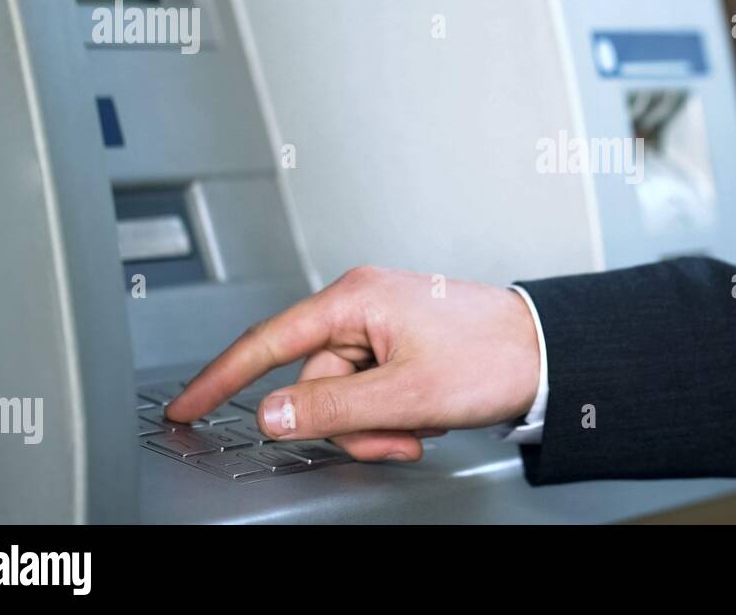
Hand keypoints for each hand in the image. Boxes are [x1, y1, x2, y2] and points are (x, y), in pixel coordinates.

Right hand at [166, 266, 540, 461]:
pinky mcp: (399, 342)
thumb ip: (332, 408)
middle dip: (350, 422)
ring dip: (376, 423)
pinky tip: (425, 412)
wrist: (549, 350)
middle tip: (397, 435)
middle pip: (314, 382)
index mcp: (356, 300)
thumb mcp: (406, 394)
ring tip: (422, 422)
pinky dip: (391, 413)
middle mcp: (363, 304)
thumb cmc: (493, 355)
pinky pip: (371, 389)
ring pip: (345, 394)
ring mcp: (382, 323)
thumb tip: (272, 413)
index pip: (267, 342)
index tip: (186, 406)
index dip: (221, 378)